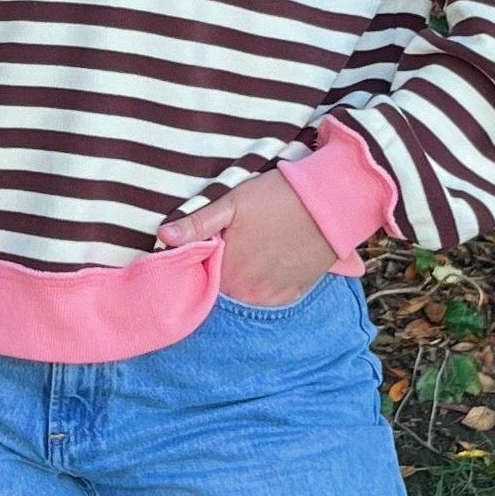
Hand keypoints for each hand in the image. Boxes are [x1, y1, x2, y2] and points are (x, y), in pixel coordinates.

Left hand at [158, 168, 336, 307]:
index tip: (208, 250)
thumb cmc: (277, 197)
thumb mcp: (232, 202)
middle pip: (224, 291)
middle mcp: (248, 292)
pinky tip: (269, 263)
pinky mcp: (294, 293)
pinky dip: (266, 285)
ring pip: (246, 296)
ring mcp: (272, 295)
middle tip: (235, 248)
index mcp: (227, 271)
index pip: (201, 280)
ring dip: (244, 281)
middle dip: (222, 273)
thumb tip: (164, 236)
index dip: (201, 265)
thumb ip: (197, 223)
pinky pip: (271, 298)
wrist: (330, 202)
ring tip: (253, 254)